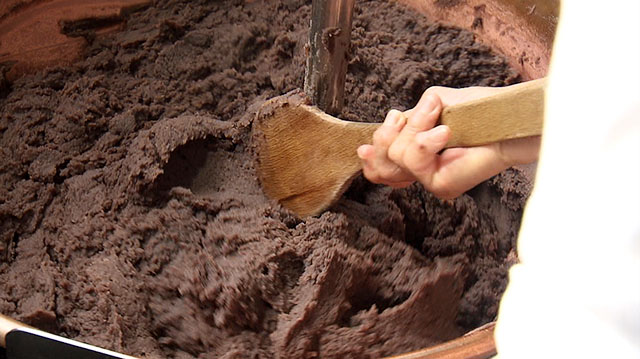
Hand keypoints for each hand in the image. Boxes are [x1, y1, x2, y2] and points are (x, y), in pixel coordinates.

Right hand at [357, 85, 540, 198]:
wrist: (508, 120)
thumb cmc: (479, 110)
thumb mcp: (434, 102)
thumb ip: (411, 114)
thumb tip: (393, 119)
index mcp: (418, 155)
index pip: (379, 169)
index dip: (370, 156)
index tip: (363, 145)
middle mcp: (422, 172)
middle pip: (382, 160)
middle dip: (393, 131)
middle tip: (415, 115)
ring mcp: (431, 180)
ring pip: (397, 156)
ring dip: (416, 128)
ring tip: (441, 121)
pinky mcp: (441, 184)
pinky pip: (416, 161)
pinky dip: (427, 140)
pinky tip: (446, 132)